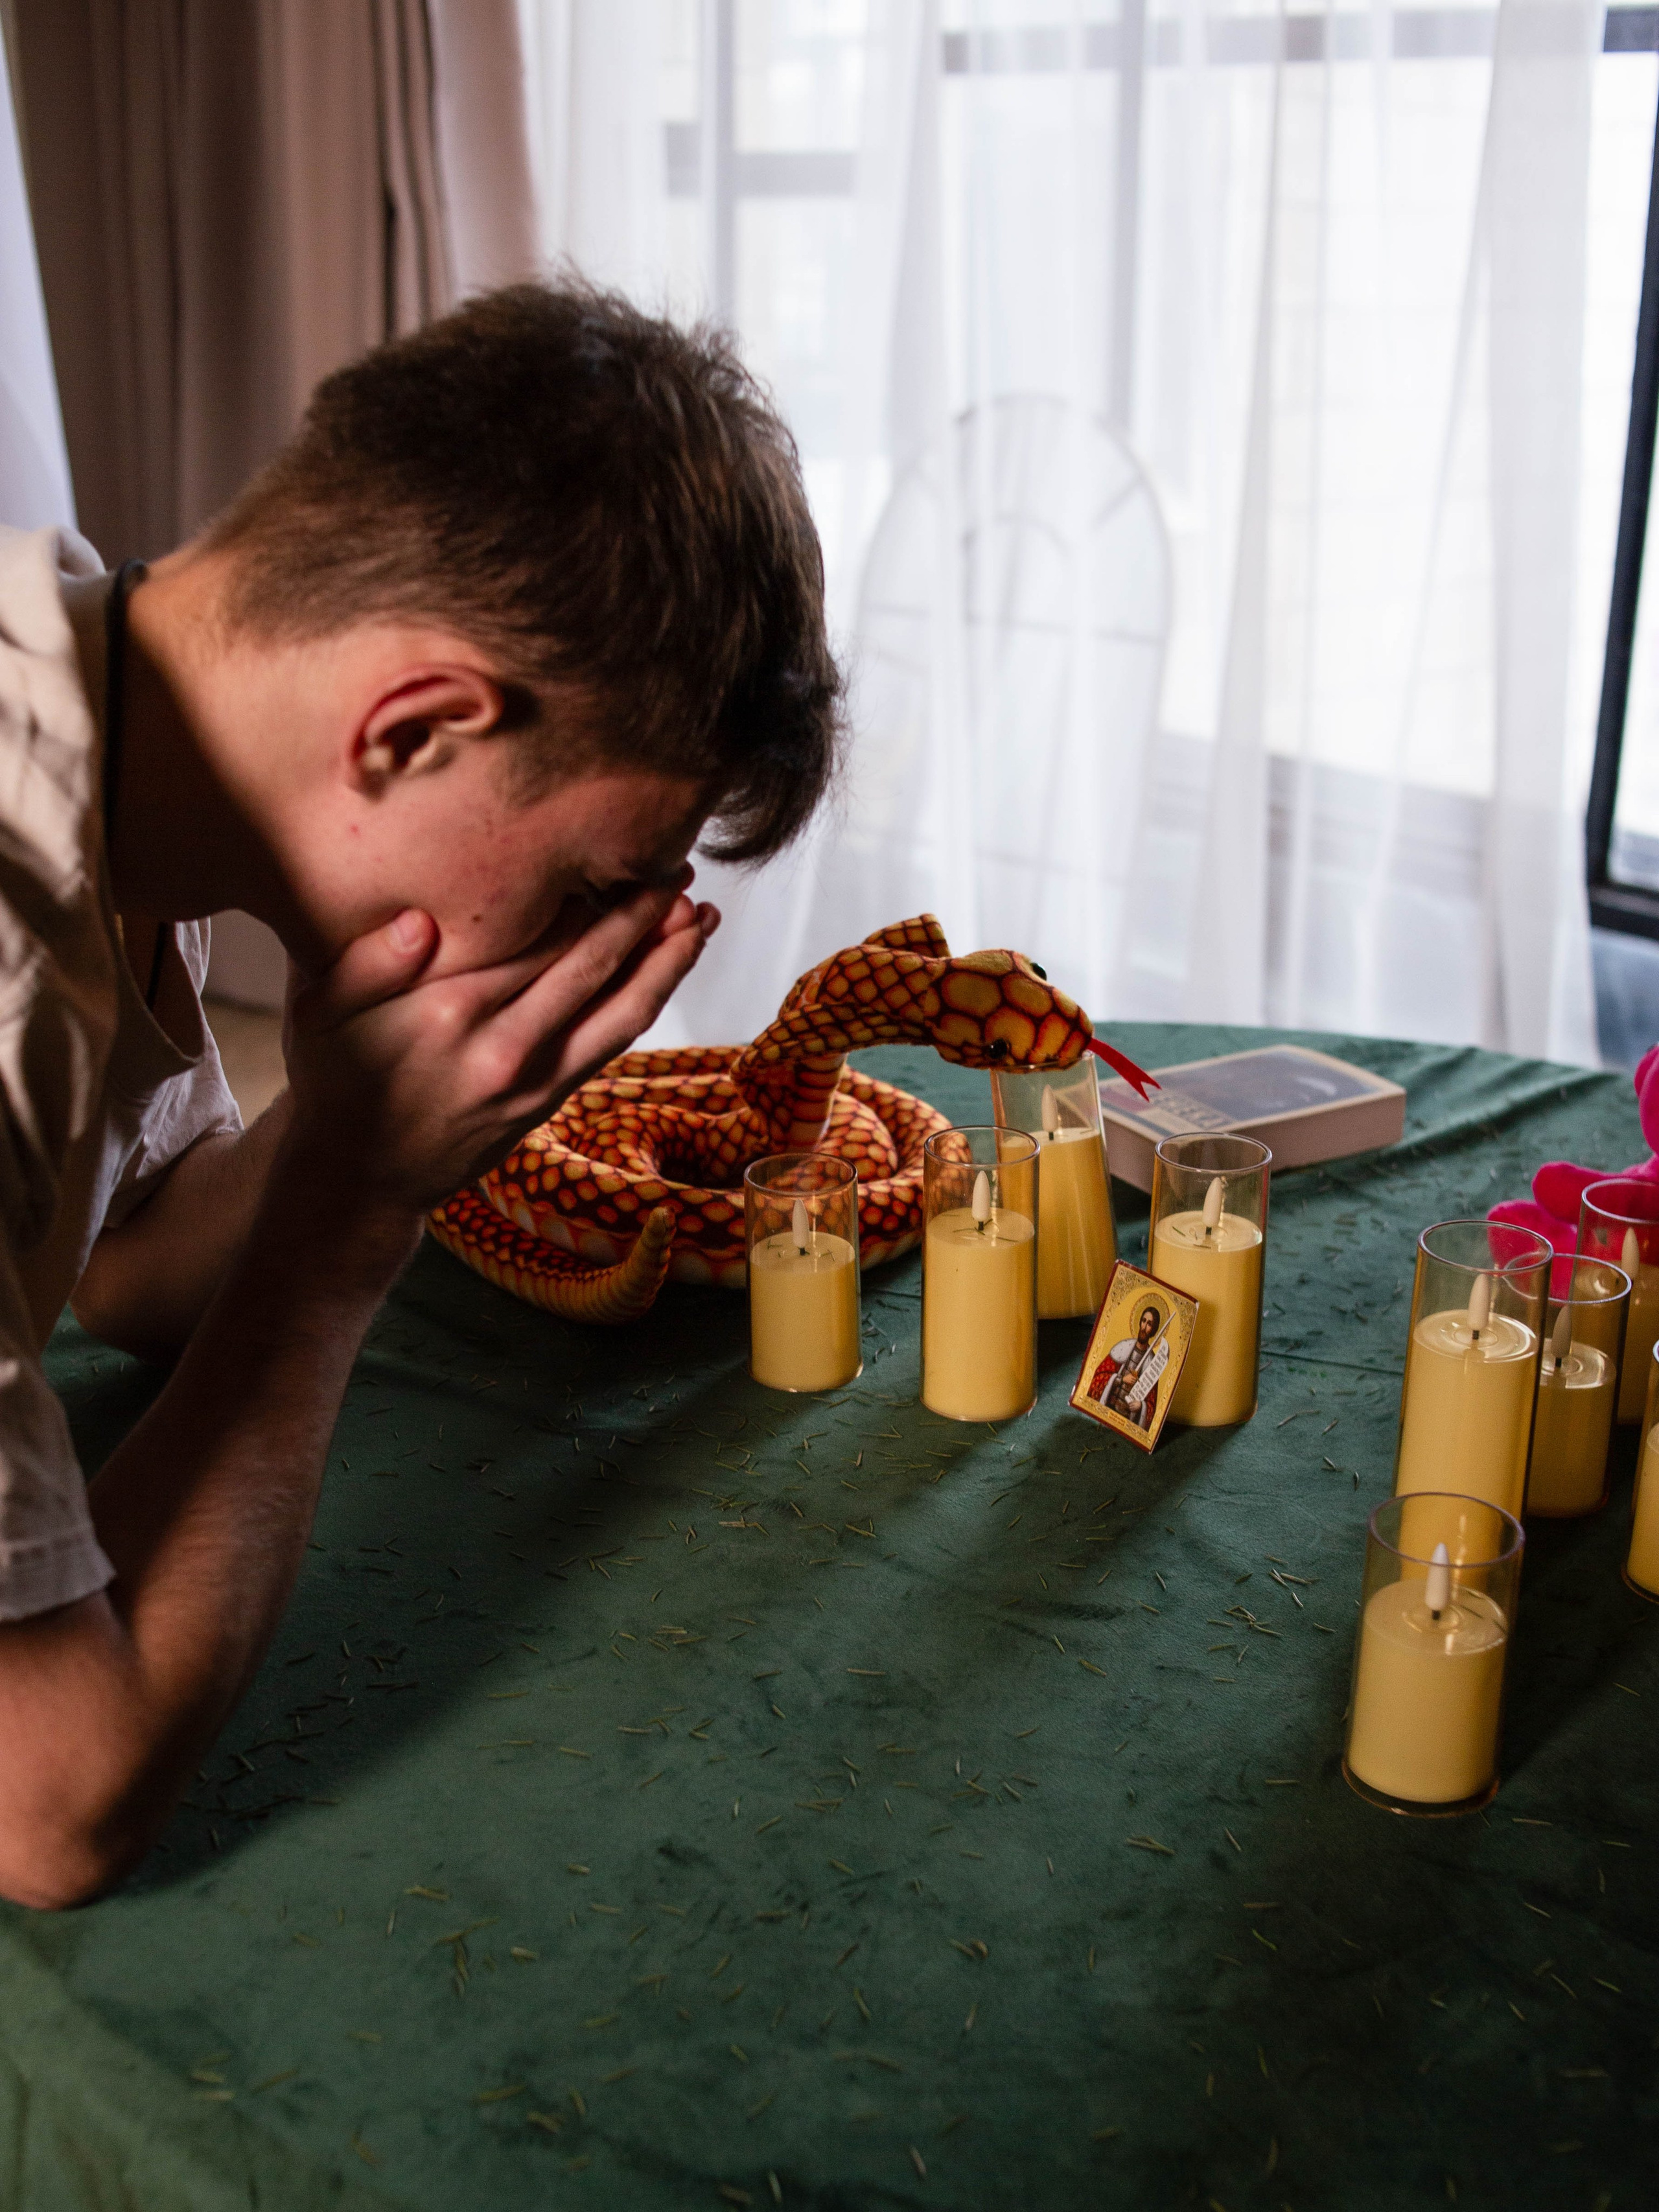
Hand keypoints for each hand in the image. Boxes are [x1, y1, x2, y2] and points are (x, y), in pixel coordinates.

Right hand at [278, 883, 718, 1220]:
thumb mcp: (318, 1014)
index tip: (620, 849)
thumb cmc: (337, 1080)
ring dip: (667, 961)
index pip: (537, 937)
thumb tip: (420, 920)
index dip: (587, 895)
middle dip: (643, 915)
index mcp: (449, 1010)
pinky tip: (670, 968)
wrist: (358, 1178)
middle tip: (678, 865)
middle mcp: (503, 1045)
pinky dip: (648, 1001)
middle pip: (593, 967)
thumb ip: (366, 962)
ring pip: (620, 1010)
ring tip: (701, 915)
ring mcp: (534, 1079)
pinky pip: (612, 1043)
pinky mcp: (549, 1101)